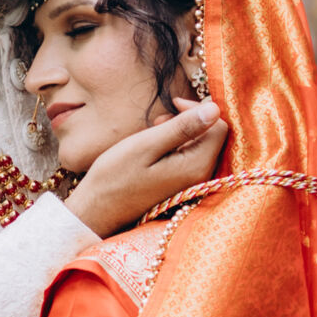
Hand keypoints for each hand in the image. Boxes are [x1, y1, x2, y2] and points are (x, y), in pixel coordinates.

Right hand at [64, 100, 226, 237]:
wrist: (97, 211)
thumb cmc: (116, 176)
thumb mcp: (147, 145)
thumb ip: (183, 127)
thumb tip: (214, 108)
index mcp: (197, 166)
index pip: (219, 126)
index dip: (199, 110)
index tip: (173, 105)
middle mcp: (201, 177)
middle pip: (212, 135)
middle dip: (189, 121)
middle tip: (159, 120)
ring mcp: (192, 184)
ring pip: (201, 145)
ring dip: (181, 132)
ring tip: (154, 131)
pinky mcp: (182, 186)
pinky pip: (190, 157)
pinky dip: (176, 145)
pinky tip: (155, 146)